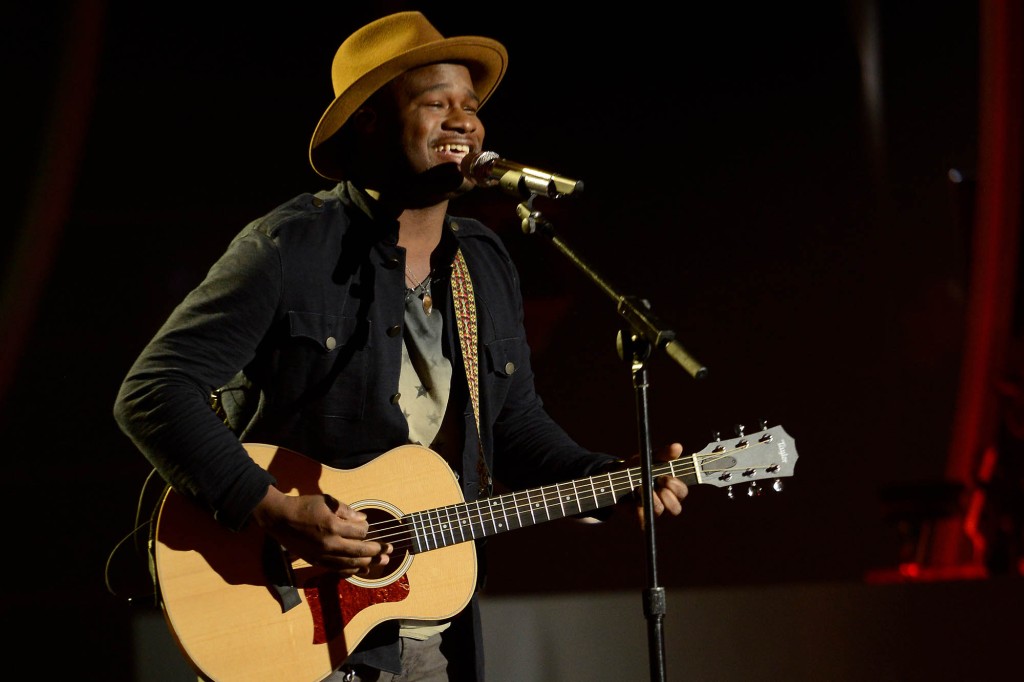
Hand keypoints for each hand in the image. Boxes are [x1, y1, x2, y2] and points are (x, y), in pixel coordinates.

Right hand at [251, 487, 391, 575]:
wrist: (280, 519)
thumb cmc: (304, 506)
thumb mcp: (327, 501)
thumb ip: (346, 511)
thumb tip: (363, 519)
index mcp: (333, 526)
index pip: (359, 532)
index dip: (367, 530)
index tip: (368, 527)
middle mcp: (329, 544)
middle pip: (359, 551)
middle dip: (377, 551)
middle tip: (389, 551)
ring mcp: (322, 555)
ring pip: (350, 564)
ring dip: (367, 564)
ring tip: (380, 563)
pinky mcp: (316, 561)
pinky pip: (337, 569)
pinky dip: (350, 571)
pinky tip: (360, 570)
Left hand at [622, 442, 688, 528]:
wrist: (613, 476)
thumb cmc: (636, 467)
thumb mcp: (649, 458)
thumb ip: (663, 453)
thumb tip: (678, 447)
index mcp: (669, 487)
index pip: (682, 492)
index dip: (677, 486)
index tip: (665, 476)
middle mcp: (663, 501)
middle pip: (676, 508)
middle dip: (669, 497)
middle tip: (658, 485)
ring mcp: (651, 510)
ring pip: (660, 511)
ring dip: (652, 500)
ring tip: (640, 488)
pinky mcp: (639, 516)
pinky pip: (644, 521)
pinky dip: (640, 511)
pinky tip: (635, 501)